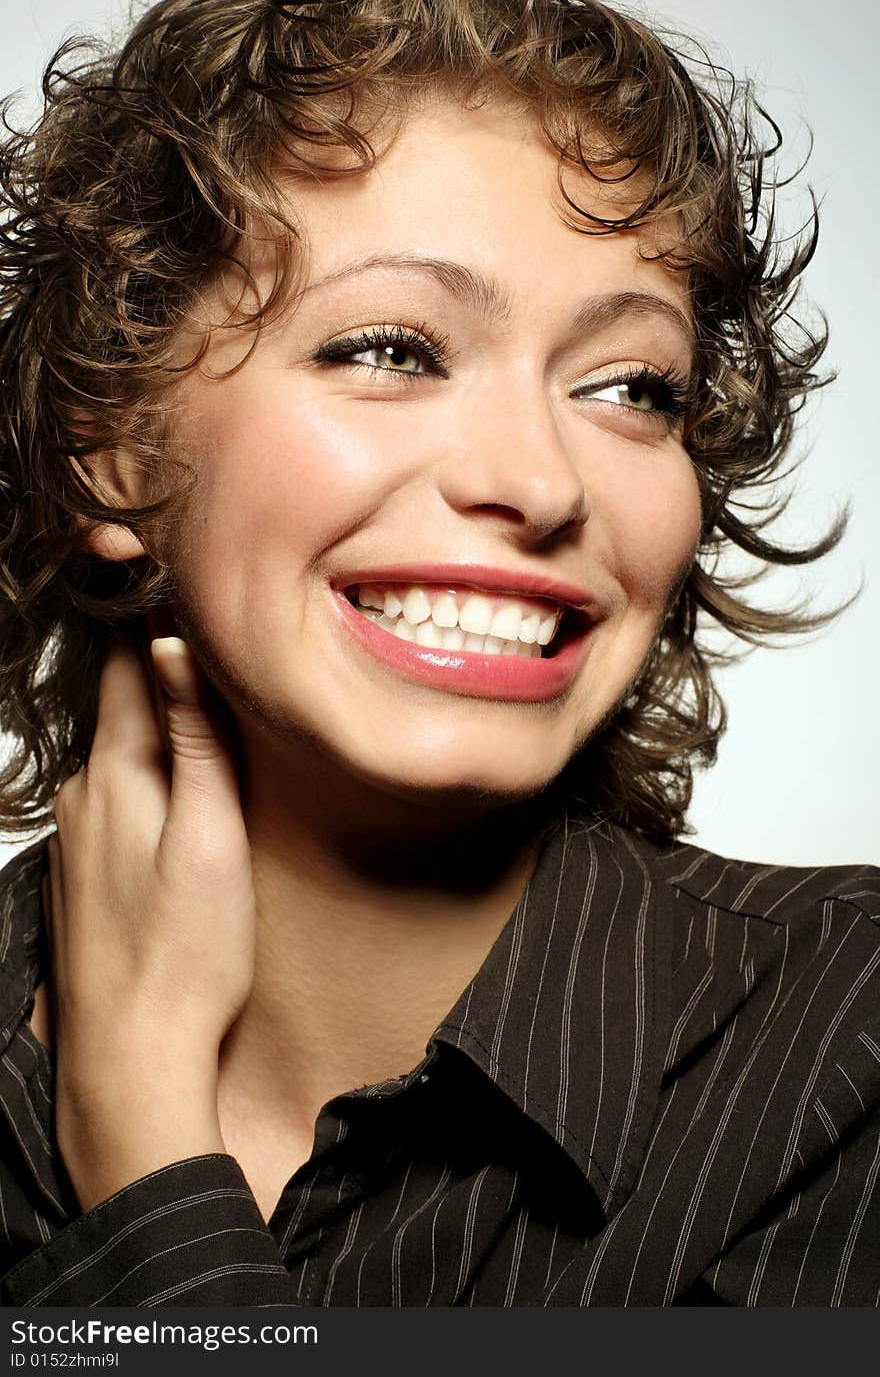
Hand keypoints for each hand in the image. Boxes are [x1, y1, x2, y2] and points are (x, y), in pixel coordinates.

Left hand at [44, 633, 255, 1210]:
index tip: (186, 573)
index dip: (159, 612)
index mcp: (116, 775)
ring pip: (120, 745)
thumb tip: (177, 648)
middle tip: (214, 621)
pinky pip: (116, 789)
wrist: (132, 1058)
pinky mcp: (86, 868)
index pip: (133, 662)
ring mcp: (79, 833)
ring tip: (207, 690)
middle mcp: (84, 795)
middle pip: (124, 699)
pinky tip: (181, 782)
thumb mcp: (209, 837)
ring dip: (157, 715)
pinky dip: (147, 767)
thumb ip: (195, 741)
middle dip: (163, 659)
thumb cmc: (184, 957)